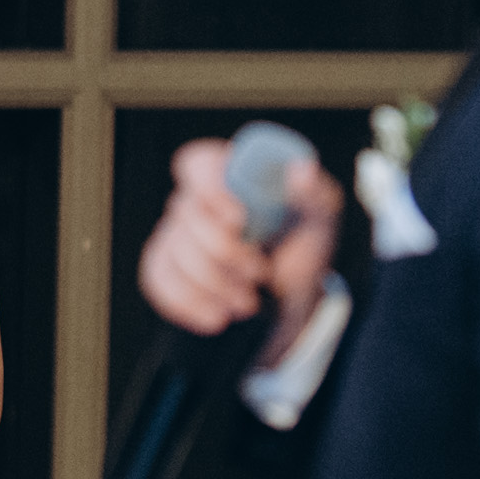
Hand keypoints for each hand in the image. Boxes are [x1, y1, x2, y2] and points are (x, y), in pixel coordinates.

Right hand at [135, 136, 342, 343]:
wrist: (288, 300)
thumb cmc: (302, 247)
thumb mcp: (319, 218)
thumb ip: (314, 192)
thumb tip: (300, 171)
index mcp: (230, 174)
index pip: (197, 163)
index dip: (210, 188)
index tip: (239, 219)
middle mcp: (195, 198)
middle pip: (187, 215)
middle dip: (226, 253)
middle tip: (260, 273)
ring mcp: (173, 233)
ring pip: (174, 254)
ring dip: (216, 285)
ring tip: (247, 302)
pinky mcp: (162, 267)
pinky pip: (160, 281)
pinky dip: (192, 303)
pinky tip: (218, 316)